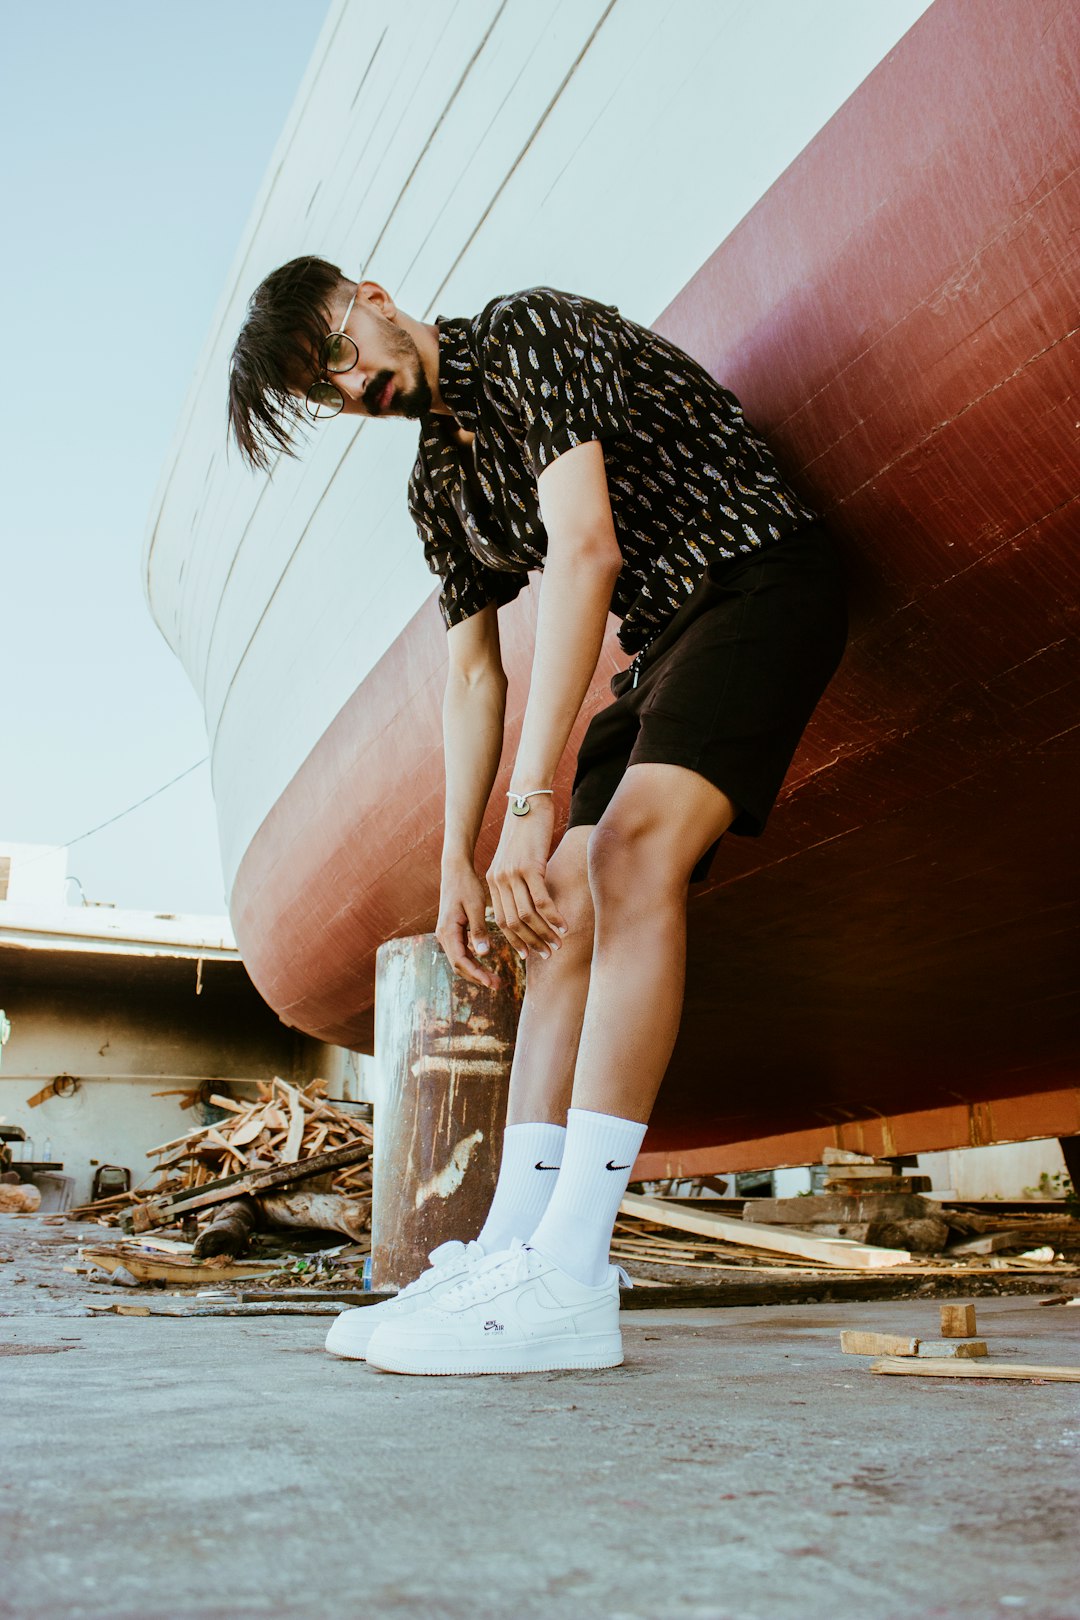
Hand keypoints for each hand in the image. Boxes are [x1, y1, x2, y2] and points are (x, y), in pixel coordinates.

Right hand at [436, 860, 499, 989]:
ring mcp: (446, 934)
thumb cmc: (467, 885)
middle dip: (477, 977)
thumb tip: (483, 954)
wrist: (455, 871)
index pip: (460, 960)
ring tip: (494, 979)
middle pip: (458, 965)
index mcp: (448, 930)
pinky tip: (486, 964)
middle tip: (498, 985)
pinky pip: (461, 952)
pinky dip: (473, 961)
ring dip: (475, 971)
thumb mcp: (475, 907)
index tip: (491, 983)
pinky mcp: (452, 931)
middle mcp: (444, 935)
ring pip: (459, 960)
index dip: (476, 974)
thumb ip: (479, 930)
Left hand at [486, 797, 566, 959]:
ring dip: (544, 933)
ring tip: (559, 943)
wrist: (527, 802)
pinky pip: (540, 900)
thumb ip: (518, 881)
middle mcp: (498, 880)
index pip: (502, 921)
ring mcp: (511, 874)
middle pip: (513, 923)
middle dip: (532, 943)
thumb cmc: (526, 831)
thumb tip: (532, 906)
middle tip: (549, 953)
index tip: (529, 954)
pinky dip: (553, 916)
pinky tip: (564, 925)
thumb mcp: (516, 860)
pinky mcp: (528, 866)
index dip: (516, 940)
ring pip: (527, 915)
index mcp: (493, 882)